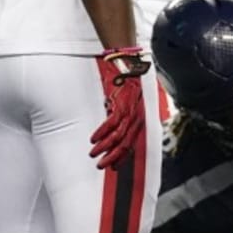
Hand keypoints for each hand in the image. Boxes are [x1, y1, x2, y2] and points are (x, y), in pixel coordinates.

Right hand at [90, 47, 149, 170]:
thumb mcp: (130, 103)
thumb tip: (115, 129)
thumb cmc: (127, 84)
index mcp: (139, 119)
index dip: (123, 157)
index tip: (114, 166)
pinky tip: (93, 139)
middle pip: (126, 144)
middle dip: (113, 157)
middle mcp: (137, 118)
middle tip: (101, 165)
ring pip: (118, 136)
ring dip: (104, 147)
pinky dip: (102, 132)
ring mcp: (130, 111)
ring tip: (94, 154)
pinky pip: (111, 123)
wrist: (129, 65)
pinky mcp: (122, 104)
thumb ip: (125, 116)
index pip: (132, 143)